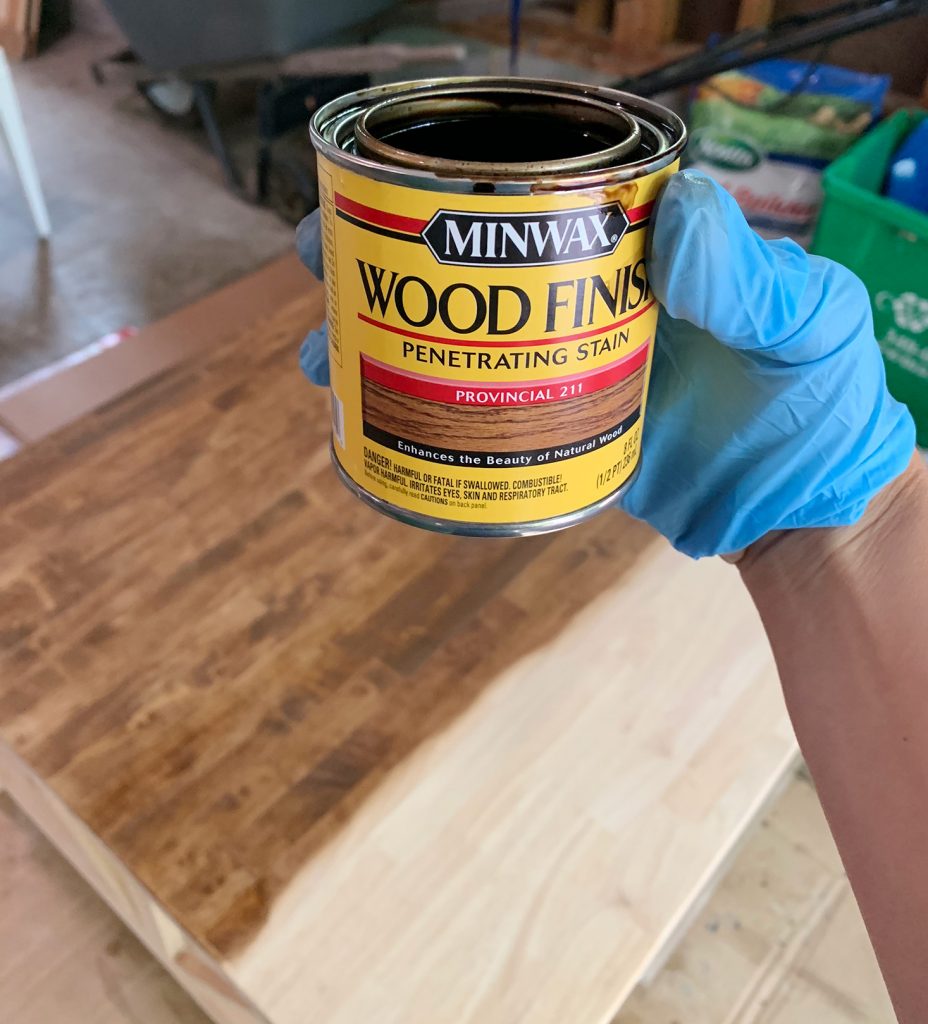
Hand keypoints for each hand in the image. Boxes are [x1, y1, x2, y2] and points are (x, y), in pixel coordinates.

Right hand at [295, 171, 914, 556]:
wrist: (795, 505)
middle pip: (464, 271)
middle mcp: (576, 302)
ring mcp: (554, 371)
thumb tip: (679, 214)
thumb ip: (748, 274)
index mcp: (630, 252)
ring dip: (378, 344)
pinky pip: (470, 422)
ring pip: (451, 346)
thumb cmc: (815, 399)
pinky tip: (367, 424)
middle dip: (384, 261)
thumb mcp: (803, 322)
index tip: (389, 180)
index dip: (454, 181)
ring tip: (325, 353)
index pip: (532, 196)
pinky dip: (415, 421)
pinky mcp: (547, 435)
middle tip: (322, 256)